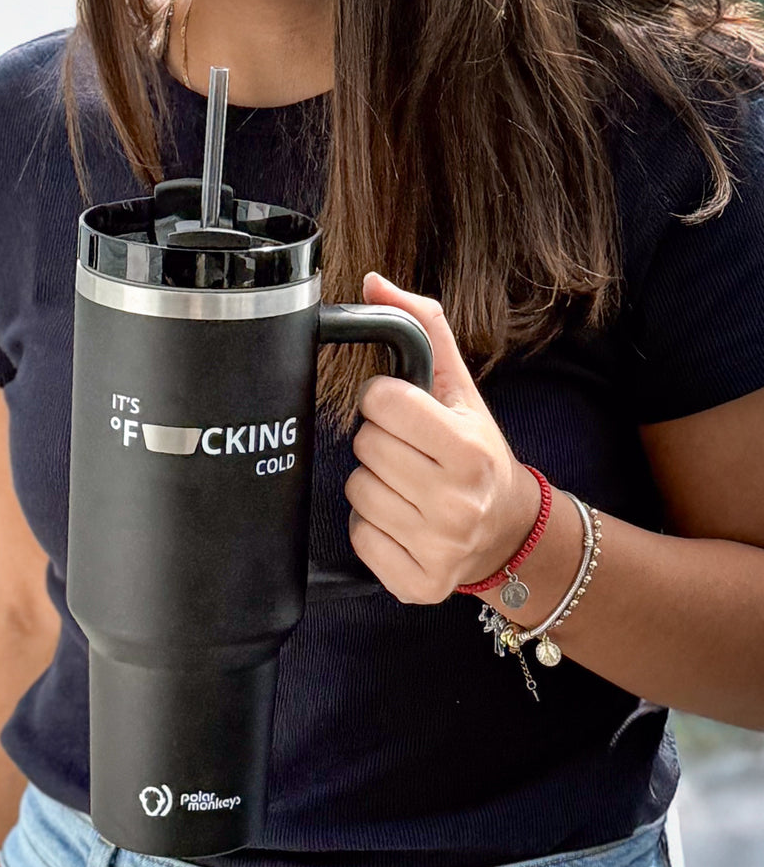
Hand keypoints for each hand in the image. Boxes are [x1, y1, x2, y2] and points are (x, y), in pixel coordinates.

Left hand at [344, 272, 540, 604]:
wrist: (508, 531)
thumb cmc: (479, 453)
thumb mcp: (462, 389)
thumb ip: (423, 328)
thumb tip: (372, 283)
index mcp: (468, 449)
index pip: (381, 401)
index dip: (387, 400)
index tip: (406, 411)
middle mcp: (455, 503)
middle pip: (364, 446)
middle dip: (381, 442)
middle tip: (411, 452)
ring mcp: (436, 548)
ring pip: (357, 491)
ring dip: (375, 484)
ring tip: (409, 486)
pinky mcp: (416, 583)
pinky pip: (359, 537)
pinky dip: (372, 527)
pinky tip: (404, 520)